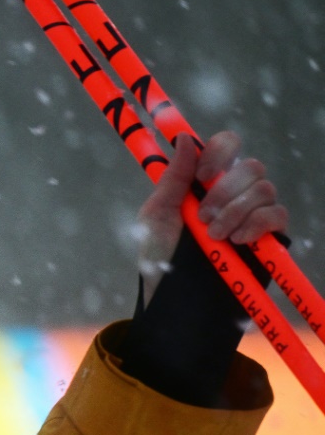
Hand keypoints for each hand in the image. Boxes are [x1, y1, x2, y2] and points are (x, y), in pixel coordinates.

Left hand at [137, 132, 286, 304]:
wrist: (172, 295)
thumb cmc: (161, 255)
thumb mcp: (157, 215)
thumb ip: (172, 178)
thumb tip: (184, 139)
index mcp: (205, 181)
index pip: (227, 144)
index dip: (220, 151)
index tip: (203, 174)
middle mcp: (234, 192)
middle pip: (251, 166)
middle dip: (225, 191)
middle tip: (202, 217)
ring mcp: (253, 213)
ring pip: (264, 189)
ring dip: (236, 211)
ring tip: (214, 236)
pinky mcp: (269, 235)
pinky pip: (277, 215)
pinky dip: (256, 224)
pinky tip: (236, 240)